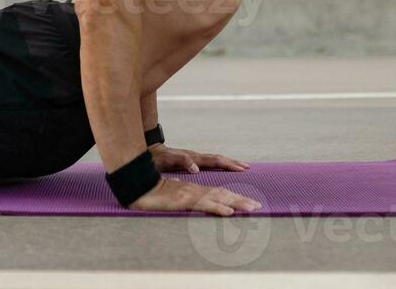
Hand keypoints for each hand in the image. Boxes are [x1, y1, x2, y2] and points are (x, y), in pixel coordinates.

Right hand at [128, 176, 261, 215]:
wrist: (137, 183)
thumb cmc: (150, 188)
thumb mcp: (169, 192)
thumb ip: (178, 189)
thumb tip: (180, 185)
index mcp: (192, 187)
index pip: (217, 191)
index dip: (232, 196)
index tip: (247, 202)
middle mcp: (194, 187)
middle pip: (222, 192)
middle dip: (241, 199)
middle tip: (258, 206)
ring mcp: (190, 192)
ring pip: (218, 196)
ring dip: (236, 202)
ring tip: (251, 208)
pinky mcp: (184, 198)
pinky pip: (204, 203)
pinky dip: (218, 207)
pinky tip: (228, 212)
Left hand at [149, 142, 249, 173]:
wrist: (149, 150)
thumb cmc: (158, 158)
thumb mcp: (169, 160)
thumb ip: (183, 161)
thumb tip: (197, 169)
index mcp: (193, 158)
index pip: (215, 160)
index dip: (228, 164)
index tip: (241, 168)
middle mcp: (196, 157)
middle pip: (218, 158)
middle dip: (233, 163)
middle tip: (247, 167)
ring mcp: (194, 158)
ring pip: (215, 160)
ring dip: (228, 163)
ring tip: (240, 167)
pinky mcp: (190, 161)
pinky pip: (209, 163)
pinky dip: (219, 165)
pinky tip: (222, 169)